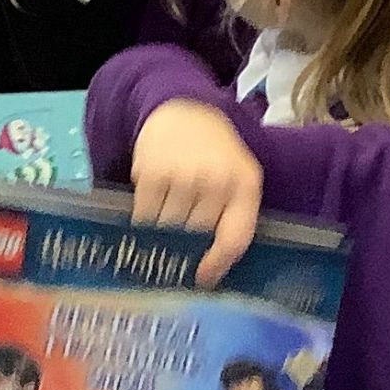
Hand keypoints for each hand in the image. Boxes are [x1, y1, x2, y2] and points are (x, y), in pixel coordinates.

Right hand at [129, 101, 260, 285]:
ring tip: (164, 216)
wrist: (183, 109)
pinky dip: (144, 217)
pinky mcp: (152, 173)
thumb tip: (209, 272)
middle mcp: (216, 181)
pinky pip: (145, 215)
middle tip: (176, 241)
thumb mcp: (239, 176)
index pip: (235, 238)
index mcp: (245, 185)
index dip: (217, 265)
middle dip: (186, 242)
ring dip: (162, 230)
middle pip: (195, 236)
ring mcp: (183, 176)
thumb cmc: (215, 152)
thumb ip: (234, 216)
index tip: (201, 279)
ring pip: (168, 228)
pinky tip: (150, 204)